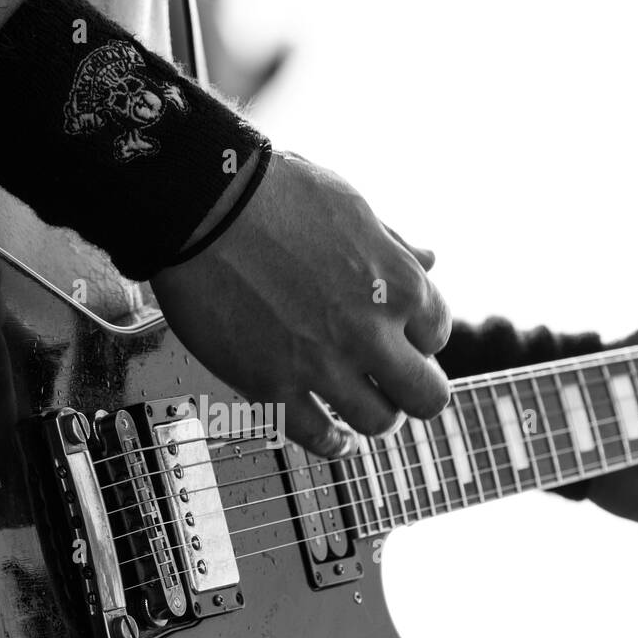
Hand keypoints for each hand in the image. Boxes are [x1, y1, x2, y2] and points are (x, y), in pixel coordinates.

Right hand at [151, 152, 452, 456]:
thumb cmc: (273, 194)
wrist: (200, 206)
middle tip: (398, 386)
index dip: (419, 336)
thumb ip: (394, 246)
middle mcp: (369, 332)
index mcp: (397, 283)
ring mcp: (320, 365)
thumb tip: (430, 261)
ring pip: (378, 423)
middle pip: (427, 396)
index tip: (399, 336)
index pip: (437, 334)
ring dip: (375, 415)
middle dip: (416, 392)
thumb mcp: (351, 208)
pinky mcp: (271, 387)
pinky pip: (316, 437)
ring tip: (362, 405)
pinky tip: (336, 439)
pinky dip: (332, 443)